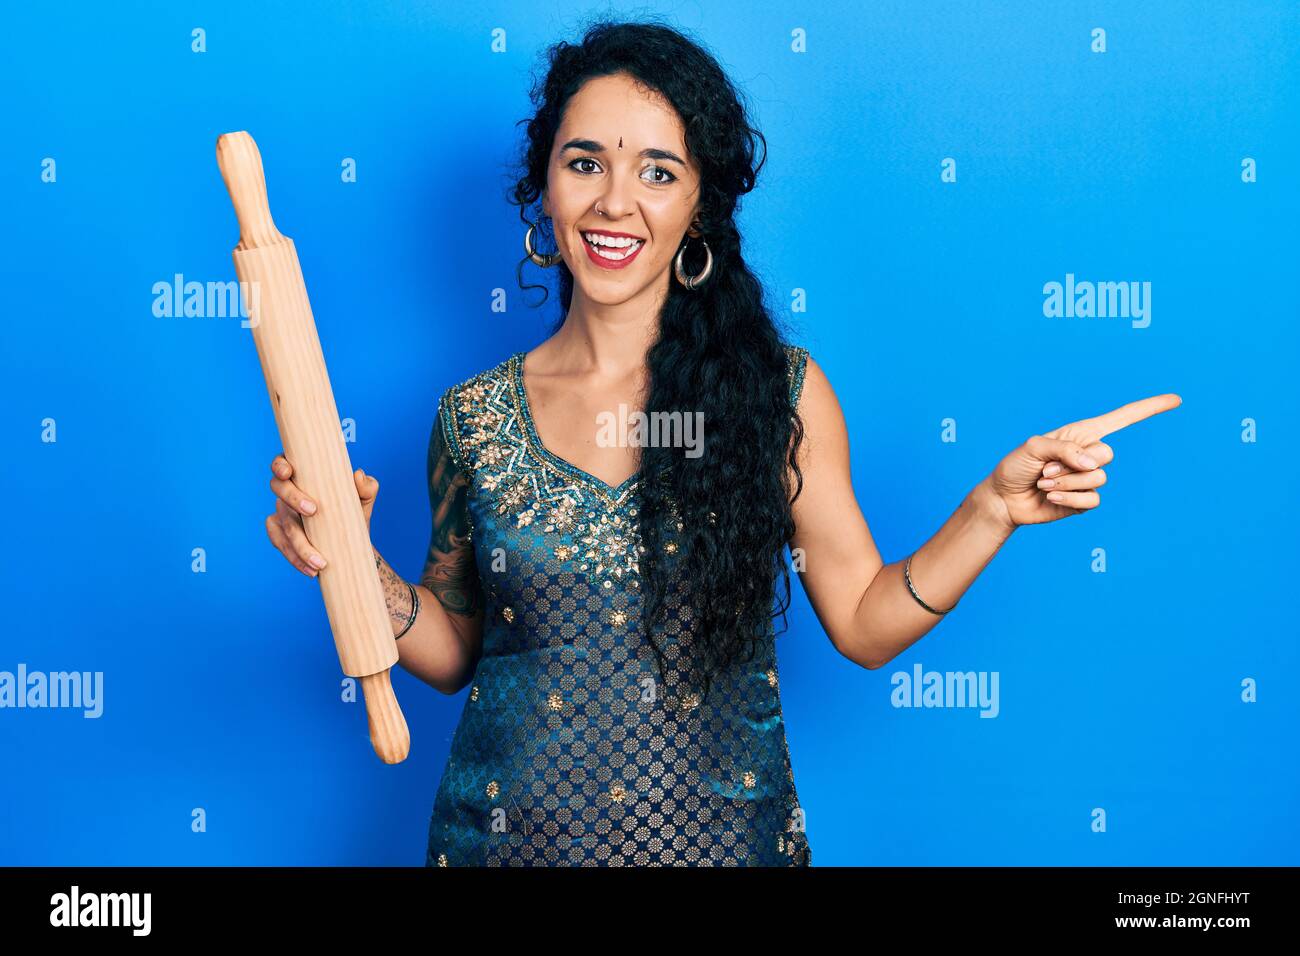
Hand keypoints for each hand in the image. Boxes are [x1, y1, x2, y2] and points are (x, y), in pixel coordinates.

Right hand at [265, 454, 379, 577]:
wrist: (352, 542)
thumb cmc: (353, 511)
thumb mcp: (364, 500)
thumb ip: (366, 487)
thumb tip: (358, 475)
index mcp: (303, 474)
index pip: (283, 462)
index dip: (280, 465)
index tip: (289, 472)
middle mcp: (288, 491)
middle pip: (278, 489)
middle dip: (292, 498)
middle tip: (313, 510)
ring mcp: (281, 513)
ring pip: (281, 524)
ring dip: (298, 544)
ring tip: (320, 562)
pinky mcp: (280, 534)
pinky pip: (280, 544)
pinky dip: (294, 558)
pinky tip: (311, 570)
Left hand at [980, 393, 1181, 528]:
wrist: (1004, 498)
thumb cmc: (1016, 466)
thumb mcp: (1034, 447)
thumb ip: (1064, 449)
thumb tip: (1093, 463)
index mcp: (1080, 434)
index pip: (1121, 419)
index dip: (1149, 408)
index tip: (1176, 400)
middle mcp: (1088, 454)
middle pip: (1106, 454)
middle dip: (1072, 463)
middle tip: (1046, 469)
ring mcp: (1088, 479)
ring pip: (1098, 479)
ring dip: (1066, 483)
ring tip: (1044, 483)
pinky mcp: (1084, 501)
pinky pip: (1092, 500)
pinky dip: (1069, 500)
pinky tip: (1052, 499)